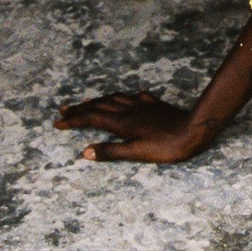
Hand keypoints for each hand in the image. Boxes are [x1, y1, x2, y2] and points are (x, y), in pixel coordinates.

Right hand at [54, 88, 207, 162]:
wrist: (194, 129)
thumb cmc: (166, 146)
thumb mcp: (136, 153)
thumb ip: (111, 152)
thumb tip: (85, 152)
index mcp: (122, 122)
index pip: (91, 118)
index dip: (73, 120)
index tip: (57, 123)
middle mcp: (129, 110)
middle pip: (99, 106)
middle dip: (79, 108)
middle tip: (63, 109)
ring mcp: (142, 105)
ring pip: (114, 99)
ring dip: (97, 100)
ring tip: (86, 102)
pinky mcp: (154, 105)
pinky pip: (132, 97)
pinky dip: (121, 98)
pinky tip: (124, 99)